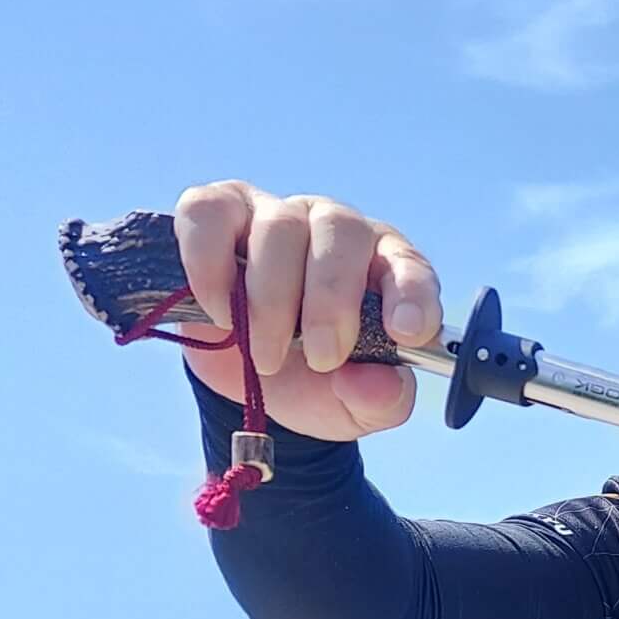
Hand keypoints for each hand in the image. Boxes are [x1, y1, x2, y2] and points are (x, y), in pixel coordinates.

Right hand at [173, 181, 442, 442]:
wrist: (250, 381)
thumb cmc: (316, 381)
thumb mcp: (355, 406)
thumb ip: (380, 400)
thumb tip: (376, 385)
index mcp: (384, 269)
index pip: (409, 264)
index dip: (410, 292)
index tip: (405, 332)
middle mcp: (333, 230)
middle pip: (339, 231)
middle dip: (330, 300)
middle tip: (322, 359)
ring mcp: (274, 215)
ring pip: (278, 226)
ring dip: (270, 299)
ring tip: (265, 356)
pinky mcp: (216, 215)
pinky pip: (208, 213)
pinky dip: (209, 263)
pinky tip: (219, 311)